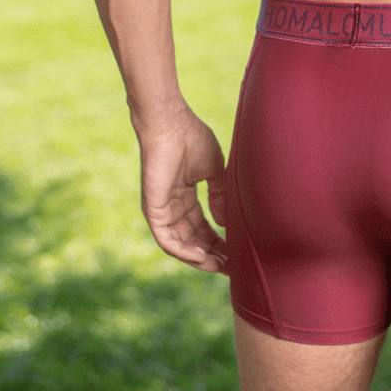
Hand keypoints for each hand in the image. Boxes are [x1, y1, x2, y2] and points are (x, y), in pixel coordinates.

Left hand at [137, 106, 227, 273]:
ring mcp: (162, 210)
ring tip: (220, 266)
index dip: (218, 240)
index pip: (202, 226)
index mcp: (185, 195)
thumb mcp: (214, 171)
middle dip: (212, 254)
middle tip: (232, 266)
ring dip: (200, 258)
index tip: (236, 252)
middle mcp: (172, 206)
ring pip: (180, 244)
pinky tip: (203, 257)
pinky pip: (167, 240)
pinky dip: (184, 251)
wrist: (171, 124)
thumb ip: (219, 196)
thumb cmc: (192, 138)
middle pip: (193, 239)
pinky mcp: (154, 211)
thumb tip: (225, 223)